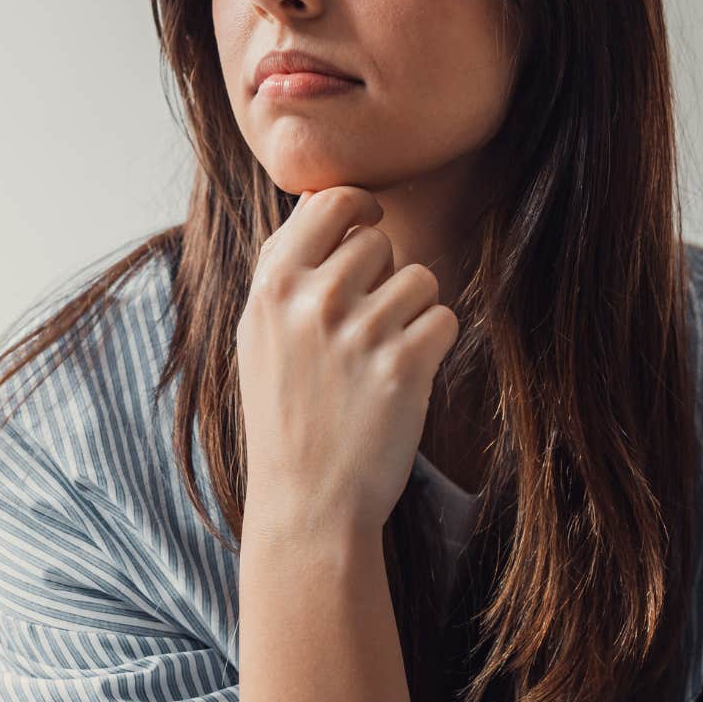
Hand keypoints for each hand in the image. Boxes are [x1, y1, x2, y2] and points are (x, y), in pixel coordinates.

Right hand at [236, 186, 460, 542]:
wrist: (306, 503)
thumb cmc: (284, 413)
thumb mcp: (258, 334)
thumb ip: (284, 265)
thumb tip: (321, 198)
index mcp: (272, 286)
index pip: (331, 201)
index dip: (359, 207)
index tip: (368, 225)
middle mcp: (313, 302)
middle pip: (379, 241)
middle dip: (383, 275)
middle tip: (364, 327)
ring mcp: (359, 333)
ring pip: (419, 278)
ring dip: (413, 312)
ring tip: (382, 356)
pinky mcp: (404, 366)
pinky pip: (444, 318)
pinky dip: (433, 345)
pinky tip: (405, 378)